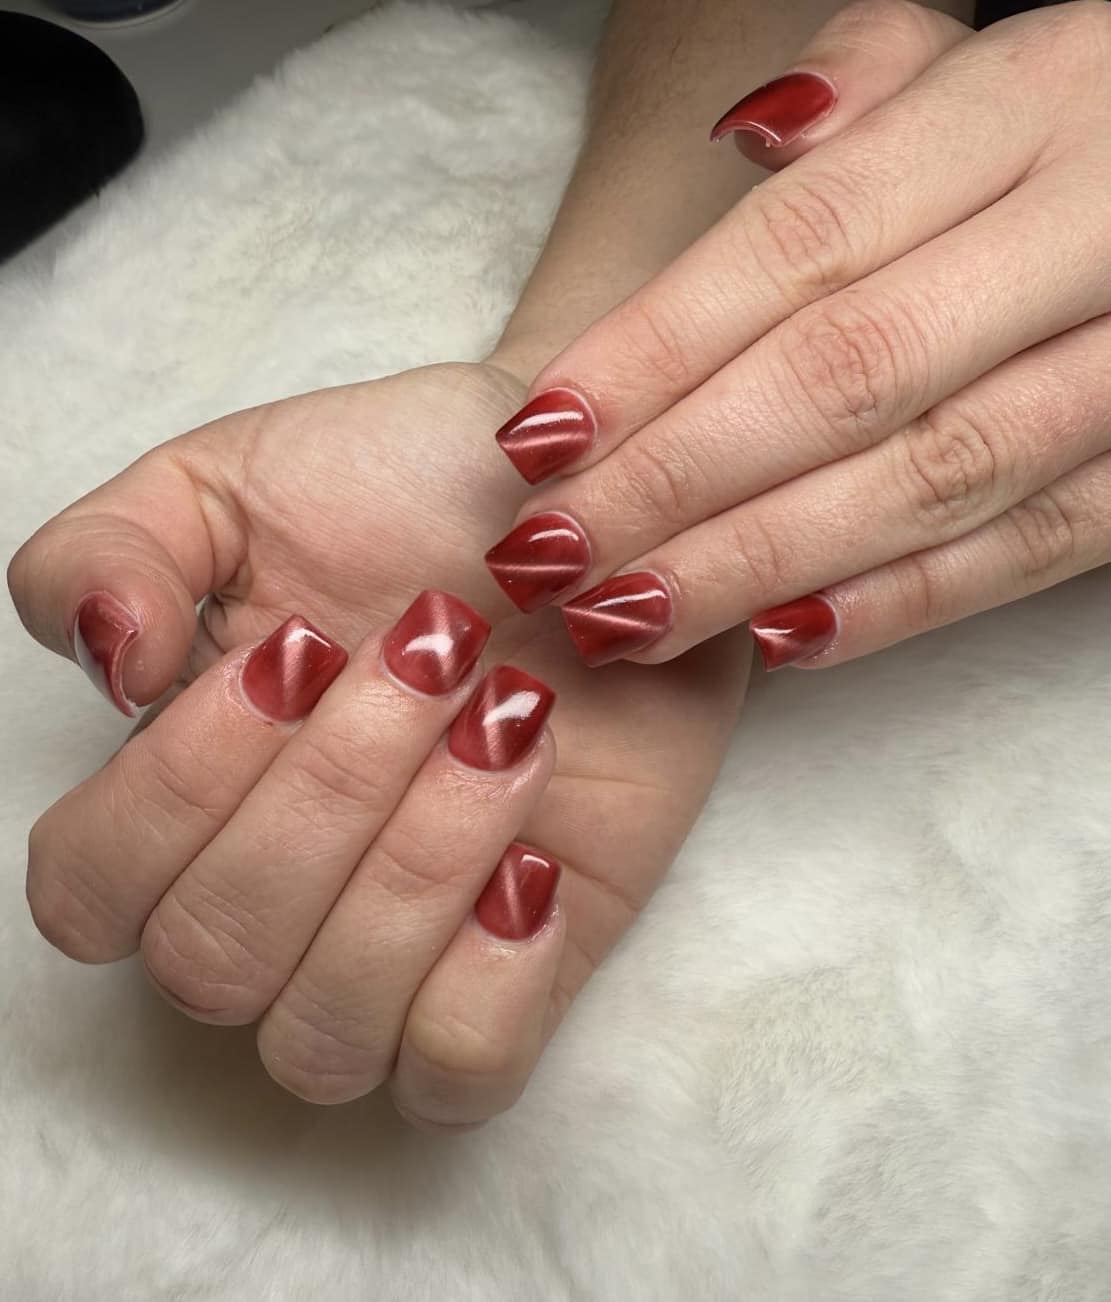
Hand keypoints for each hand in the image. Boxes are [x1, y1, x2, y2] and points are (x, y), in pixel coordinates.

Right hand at [8, 361, 745, 1125]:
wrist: (595, 508)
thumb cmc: (409, 492)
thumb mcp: (234, 482)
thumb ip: (112, 553)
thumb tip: (110, 665)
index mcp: (187, 794)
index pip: (91, 893)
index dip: (176, 791)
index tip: (299, 652)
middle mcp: (277, 895)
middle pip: (213, 966)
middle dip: (331, 796)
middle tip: (436, 657)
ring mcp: (402, 949)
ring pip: (326, 1040)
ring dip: (415, 871)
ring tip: (509, 724)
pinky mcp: (526, 970)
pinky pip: (460, 1079)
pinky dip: (489, 984)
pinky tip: (535, 862)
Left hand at [482, 0, 1110, 670]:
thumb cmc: (1070, 129)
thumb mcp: (977, 60)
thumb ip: (865, 78)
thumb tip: (751, 140)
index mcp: (1032, 105)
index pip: (803, 245)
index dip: (657, 350)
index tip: (539, 436)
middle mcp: (1098, 232)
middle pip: (848, 377)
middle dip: (679, 479)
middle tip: (555, 553)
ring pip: (929, 482)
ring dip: (760, 564)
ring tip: (626, 616)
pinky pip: (1029, 552)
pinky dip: (899, 604)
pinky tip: (778, 641)